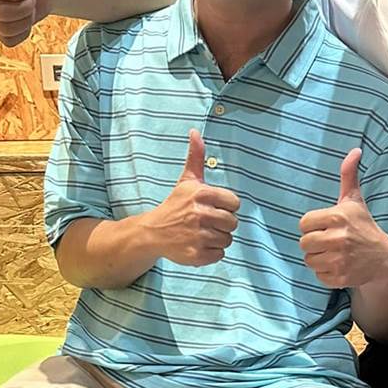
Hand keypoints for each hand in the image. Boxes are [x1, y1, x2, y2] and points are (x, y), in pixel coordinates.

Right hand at [142, 130, 240, 266]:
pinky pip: (219, 255)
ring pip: (227, 240)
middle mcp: (199, 214)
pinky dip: (211, 253)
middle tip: (207, 222)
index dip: (227, 206)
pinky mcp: (196, 254)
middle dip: (223, 224)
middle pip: (233, 223)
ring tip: (202, 233)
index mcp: (201, 194)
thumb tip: (195, 132)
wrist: (152, 232)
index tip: (214, 207)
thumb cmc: (175, 205)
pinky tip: (198, 244)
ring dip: (217, 238)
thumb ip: (196, 157)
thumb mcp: (186, 180)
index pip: (234, 203)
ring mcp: (197, 236)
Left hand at [299, 149, 387, 288]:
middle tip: (328, 242)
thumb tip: (354, 150)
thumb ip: (348, 176)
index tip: (324, 227)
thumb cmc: (364, 227)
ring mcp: (340, 259)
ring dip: (318, 258)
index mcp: (339, 216)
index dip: (312, 226)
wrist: (383, 259)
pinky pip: (318, 275)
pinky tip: (338, 266)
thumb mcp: (355, 201)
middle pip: (304, 243)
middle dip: (314, 243)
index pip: (304, 223)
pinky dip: (325, 273)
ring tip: (333, 254)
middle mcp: (339, 237)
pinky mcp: (340, 277)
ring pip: (309, 260)